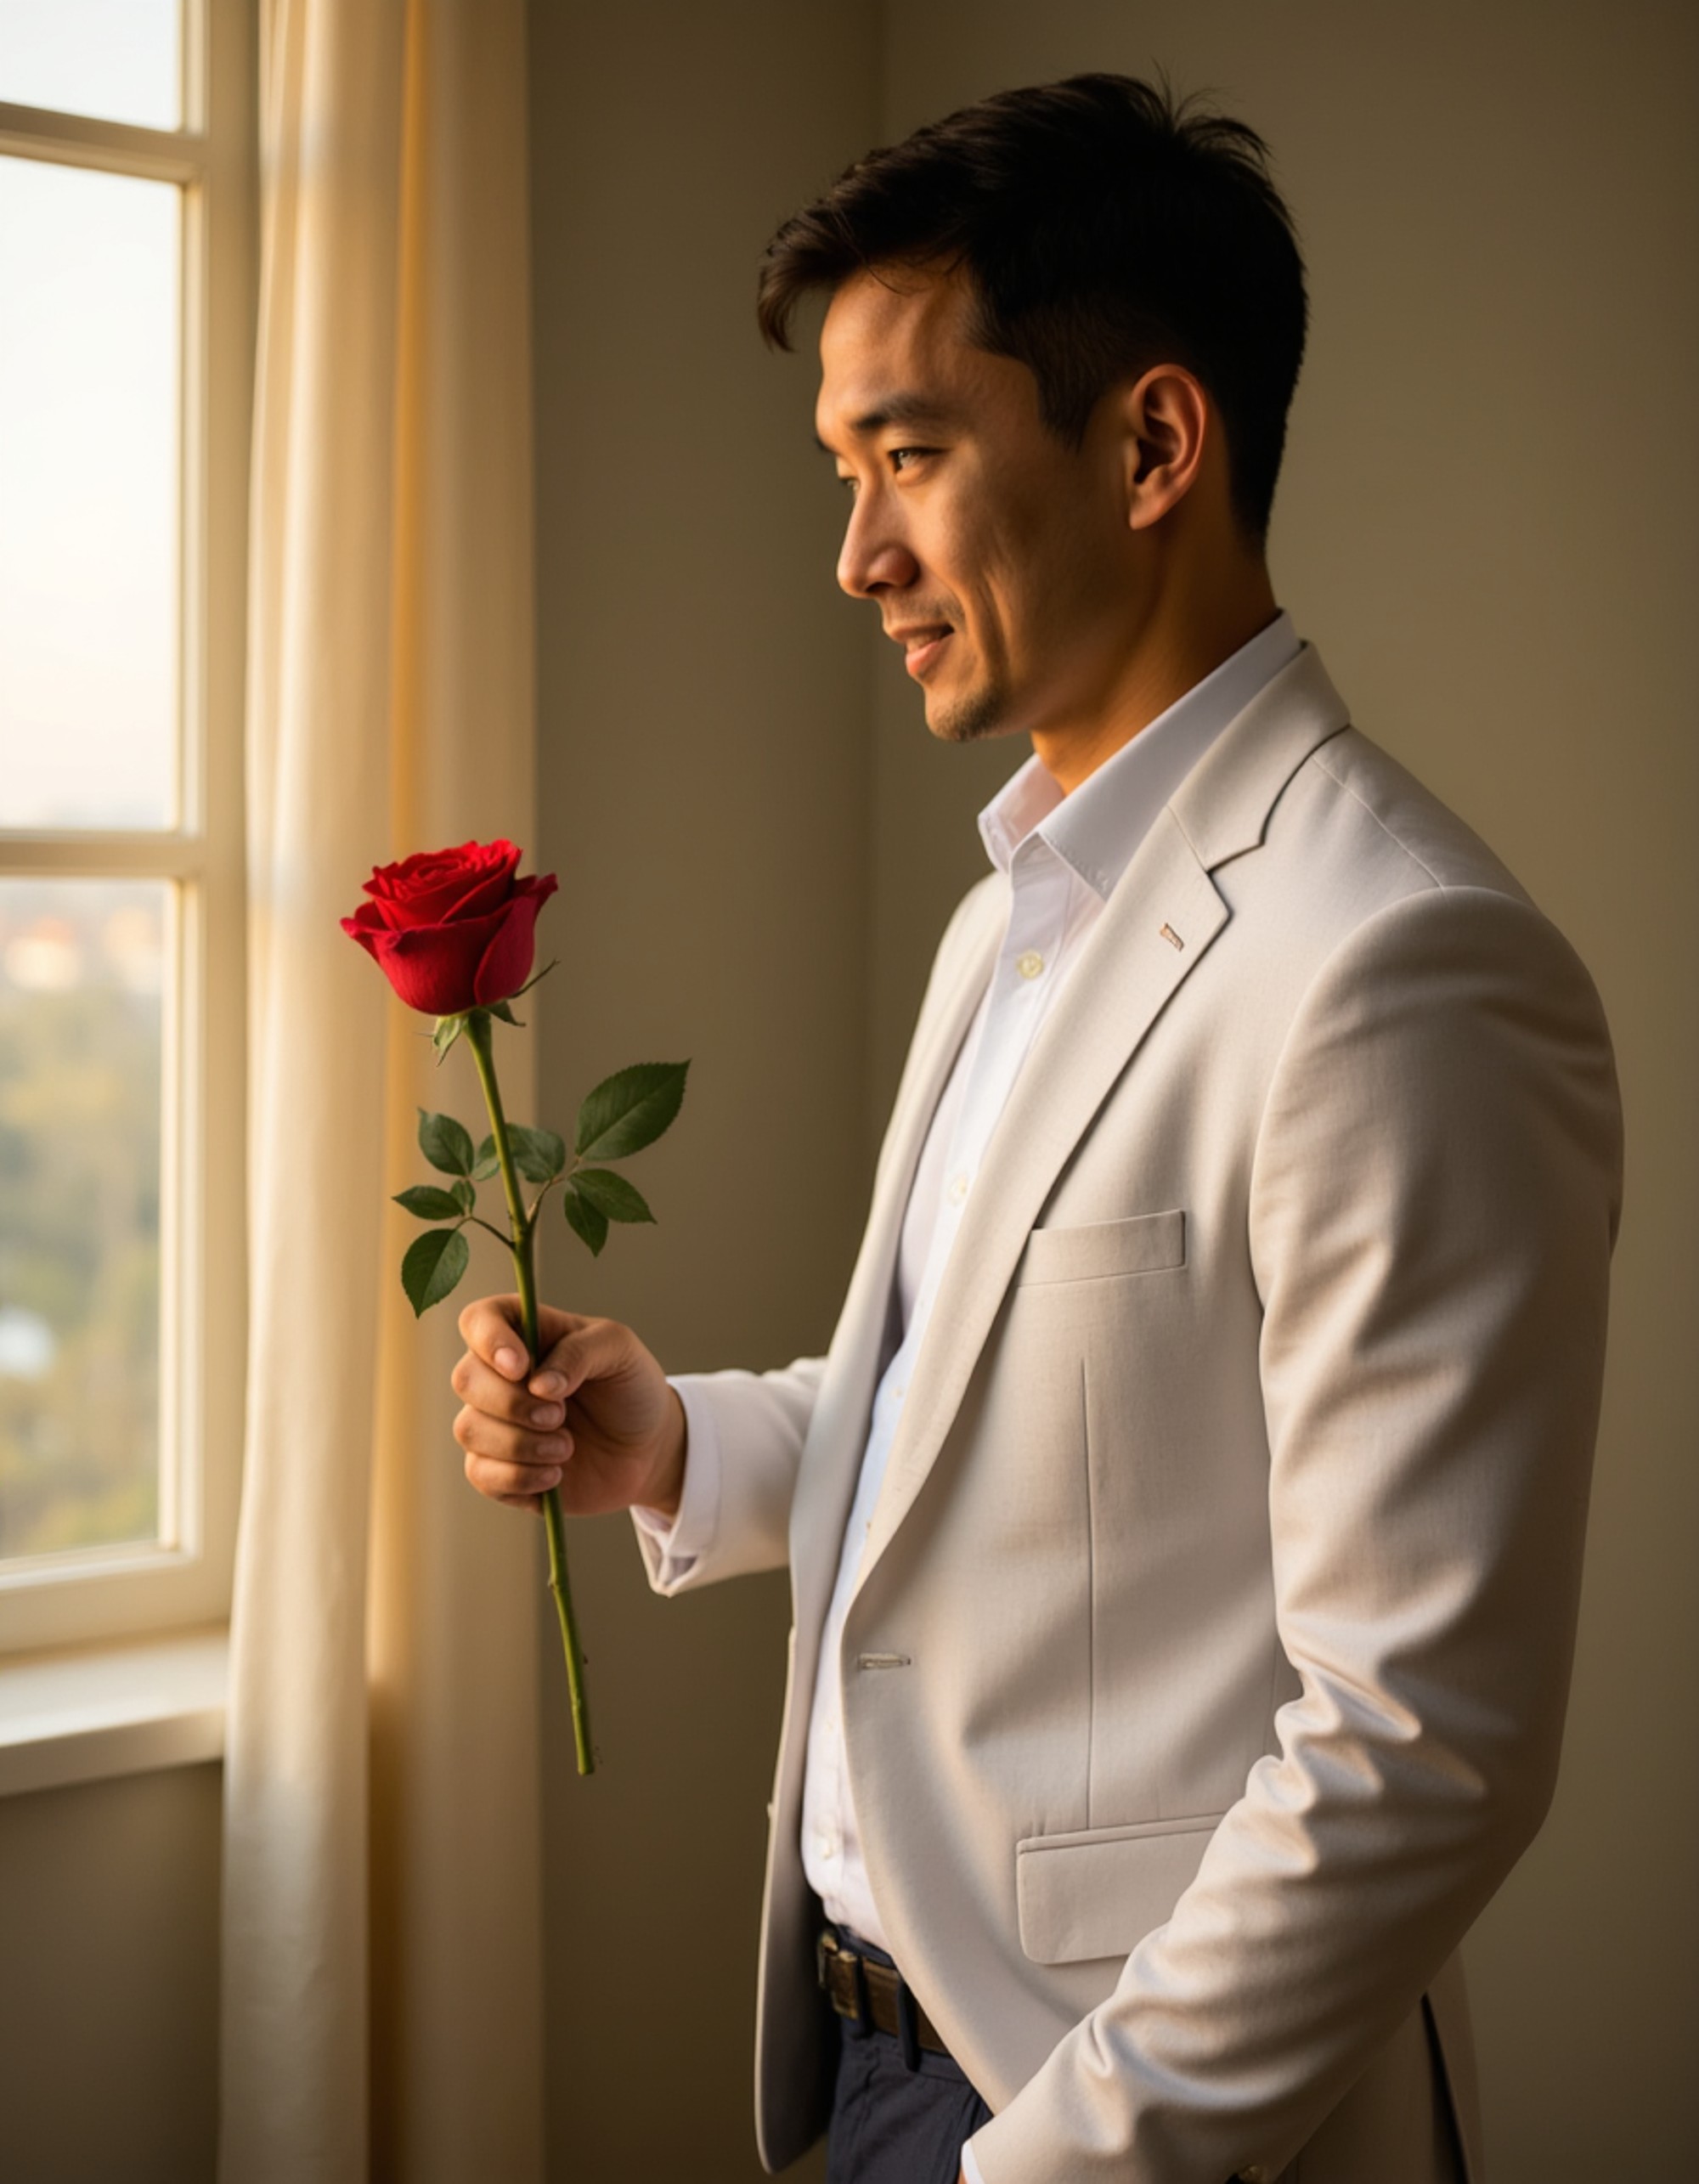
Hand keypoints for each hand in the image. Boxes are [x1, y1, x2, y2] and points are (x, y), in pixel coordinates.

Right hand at [452, 1293, 685, 1518]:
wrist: (649, 1448)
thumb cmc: (631, 1388)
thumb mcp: (620, 1351)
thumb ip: (581, 1352)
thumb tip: (539, 1385)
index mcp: (526, 1334)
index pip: (478, 1320)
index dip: (488, 1340)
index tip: (522, 1367)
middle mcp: (501, 1376)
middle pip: (465, 1379)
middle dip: (513, 1403)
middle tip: (561, 1415)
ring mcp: (496, 1423)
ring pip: (468, 1430)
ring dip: (521, 1444)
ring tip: (567, 1447)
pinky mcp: (499, 1469)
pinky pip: (479, 1474)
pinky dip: (520, 1477)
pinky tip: (555, 1474)